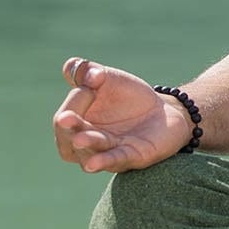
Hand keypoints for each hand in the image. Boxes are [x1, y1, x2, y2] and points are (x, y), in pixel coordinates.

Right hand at [53, 57, 192, 173]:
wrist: (164, 111)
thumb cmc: (130, 97)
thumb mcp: (109, 79)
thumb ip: (90, 71)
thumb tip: (74, 65)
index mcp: (77, 123)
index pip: (65, 117)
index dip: (75, 100)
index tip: (93, 82)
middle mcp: (87, 143)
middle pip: (68, 142)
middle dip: (68, 129)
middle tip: (65, 118)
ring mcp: (109, 152)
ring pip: (90, 153)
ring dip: (87, 145)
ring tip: (79, 139)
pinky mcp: (133, 157)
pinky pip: (116, 161)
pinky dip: (104, 161)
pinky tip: (93, 163)